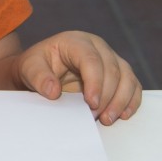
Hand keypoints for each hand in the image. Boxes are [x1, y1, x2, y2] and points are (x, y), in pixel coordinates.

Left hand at [15, 31, 141, 124]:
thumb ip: (39, 77)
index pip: (91, 59)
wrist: (42, 70)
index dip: (95, 81)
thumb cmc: (37, 65)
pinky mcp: (118, 73)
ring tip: (108, 119)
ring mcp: (111, 58)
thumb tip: (53, 92)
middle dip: (107, 96)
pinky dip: (131, 100)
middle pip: (112, 69)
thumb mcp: (29, 68)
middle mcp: (97, 47)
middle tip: (95, 116)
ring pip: (127, 76)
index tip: (91, 103)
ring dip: (121, 100)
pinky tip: (123, 115)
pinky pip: (132, 85)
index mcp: (76, 41)